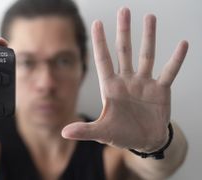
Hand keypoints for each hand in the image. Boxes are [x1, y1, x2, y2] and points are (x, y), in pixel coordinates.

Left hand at [62, 7, 187, 151]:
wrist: (144, 141)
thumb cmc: (121, 133)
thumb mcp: (102, 132)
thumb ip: (85, 130)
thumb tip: (64, 132)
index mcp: (111, 87)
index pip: (103, 60)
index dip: (100, 42)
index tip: (97, 23)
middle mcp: (126, 81)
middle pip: (124, 51)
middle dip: (123, 31)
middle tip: (123, 10)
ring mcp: (144, 83)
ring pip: (146, 55)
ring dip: (149, 37)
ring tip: (149, 17)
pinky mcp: (160, 90)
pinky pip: (169, 72)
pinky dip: (176, 59)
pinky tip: (182, 44)